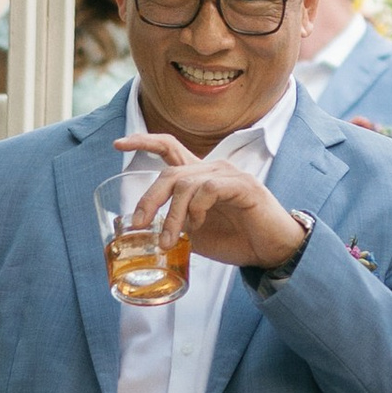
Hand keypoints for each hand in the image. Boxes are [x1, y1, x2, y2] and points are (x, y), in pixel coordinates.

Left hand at [127, 130, 309, 273]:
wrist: (273, 251)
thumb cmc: (238, 239)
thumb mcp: (197, 235)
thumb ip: (175, 226)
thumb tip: (147, 233)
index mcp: (200, 177)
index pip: (169, 147)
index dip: (143, 141)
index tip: (118, 143)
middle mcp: (213, 169)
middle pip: (170, 170)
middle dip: (150, 198)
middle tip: (139, 223)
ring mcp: (228, 175)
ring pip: (185, 184)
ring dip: (173, 215)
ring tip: (169, 240)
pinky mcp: (242, 186)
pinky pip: (208, 189)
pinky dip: (196, 209)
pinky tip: (199, 225)